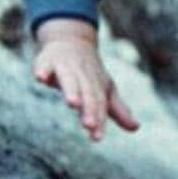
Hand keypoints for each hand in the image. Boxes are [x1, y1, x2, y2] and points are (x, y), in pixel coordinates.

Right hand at [33, 18, 139, 141]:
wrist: (73, 40)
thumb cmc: (90, 72)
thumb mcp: (105, 90)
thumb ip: (117, 110)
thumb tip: (136, 128)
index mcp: (98, 85)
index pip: (100, 104)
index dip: (99, 120)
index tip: (97, 138)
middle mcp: (84, 75)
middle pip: (88, 92)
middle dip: (89, 108)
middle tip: (89, 124)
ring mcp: (66, 66)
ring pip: (69, 79)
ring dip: (71, 89)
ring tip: (72, 103)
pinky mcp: (49, 60)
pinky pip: (45, 65)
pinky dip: (43, 70)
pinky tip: (40, 77)